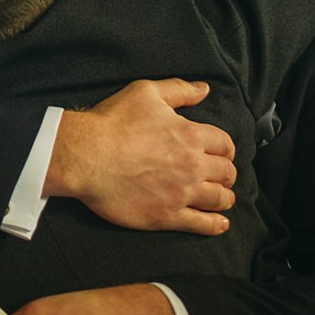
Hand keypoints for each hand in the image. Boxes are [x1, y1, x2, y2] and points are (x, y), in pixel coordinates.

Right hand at [45, 79, 235, 233]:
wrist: (87, 156)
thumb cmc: (114, 121)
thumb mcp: (146, 92)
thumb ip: (179, 90)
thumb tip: (204, 89)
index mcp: (190, 135)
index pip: (224, 144)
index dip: (225, 148)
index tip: (221, 152)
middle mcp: (192, 166)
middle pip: (226, 173)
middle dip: (227, 173)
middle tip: (222, 174)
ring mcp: (181, 194)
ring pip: (219, 199)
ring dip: (225, 197)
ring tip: (223, 197)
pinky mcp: (167, 216)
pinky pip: (201, 224)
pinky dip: (215, 225)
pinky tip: (221, 223)